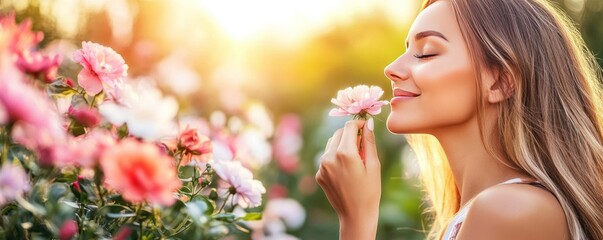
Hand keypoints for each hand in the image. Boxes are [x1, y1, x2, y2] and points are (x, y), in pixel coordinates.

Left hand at [315, 119, 380, 239]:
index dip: (358, 123)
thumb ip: (369, 142)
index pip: (349, 126)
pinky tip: (346, 172)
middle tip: (362, 146)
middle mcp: (329, 157)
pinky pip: (326, 158)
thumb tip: (367, 123)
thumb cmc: (370, 191)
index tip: (365, 126)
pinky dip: (335, 158)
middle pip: (338, 133)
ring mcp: (321, 167)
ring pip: (331, 144)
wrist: (356, 216)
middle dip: (350, 134)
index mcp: (345, 153)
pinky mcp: (319, 174)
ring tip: (354, 160)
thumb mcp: (373, 165)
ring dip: (342, 145)